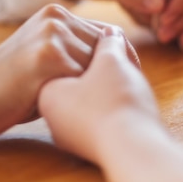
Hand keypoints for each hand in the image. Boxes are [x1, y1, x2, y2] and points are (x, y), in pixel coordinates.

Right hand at [0, 4, 132, 135]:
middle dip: (115, 75)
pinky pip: (85, 79)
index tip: (128, 84)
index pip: (110, 34)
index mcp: (58, 14)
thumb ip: (77, 48)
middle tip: (113, 99)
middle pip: (108, 49)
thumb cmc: (17, 84)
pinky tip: (70, 108)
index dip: (123, 60)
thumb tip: (123, 57)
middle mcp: (58, 18)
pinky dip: (82, 97)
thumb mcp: (48, 53)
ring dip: (96, 88)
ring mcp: (53, 34)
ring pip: (99, 64)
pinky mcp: (49, 56)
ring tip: (86, 104)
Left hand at [39, 27, 155, 163]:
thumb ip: (108, 43)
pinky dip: (116, 107)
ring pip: (94, 100)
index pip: (71, 59)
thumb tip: (109, 32)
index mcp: (48, 91)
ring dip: (114, 88)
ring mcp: (72, 136)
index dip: (100, 51)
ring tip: (131, 86)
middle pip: (82, 80)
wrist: (134, 149)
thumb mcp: (111, 60)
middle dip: (107, 70)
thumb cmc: (116, 101)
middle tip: (127, 67)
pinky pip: (103, 118)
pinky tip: (132, 105)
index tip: (118, 52)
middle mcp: (53, 117)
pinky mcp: (92, 147)